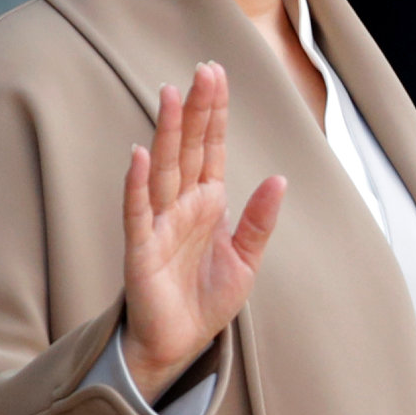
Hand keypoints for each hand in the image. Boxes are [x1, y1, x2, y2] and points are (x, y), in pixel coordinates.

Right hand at [120, 62, 284, 401]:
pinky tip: (139, 154)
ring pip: (162, 169)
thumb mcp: (246, 260)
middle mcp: (181, 206)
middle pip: (188, 149)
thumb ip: (259, 221)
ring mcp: (159, 225)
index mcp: (207, 204)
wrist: (180, 344)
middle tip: (203, 70)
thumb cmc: (206, 299)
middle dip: (195, 111)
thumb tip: (280, 179)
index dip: (214, 114)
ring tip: (170, 94)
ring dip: (166, 133)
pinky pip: (137, 212)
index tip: (217, 75)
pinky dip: (136, 184)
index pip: (211, 149)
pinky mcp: (141, 250)